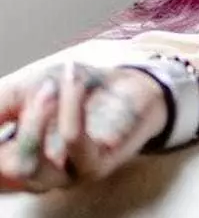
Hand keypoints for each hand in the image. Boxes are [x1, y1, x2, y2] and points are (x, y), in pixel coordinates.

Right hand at [0, 61, 167, 192]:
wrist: (128, 85)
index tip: (0, 111)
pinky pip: (73, 142)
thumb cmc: (74, 91)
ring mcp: (68, 175)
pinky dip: (69, 107)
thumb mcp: (25, 91)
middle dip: (18, 123)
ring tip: (51, 85)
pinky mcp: (96, 166)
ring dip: (37, 118)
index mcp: (17, 160)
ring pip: (30, 166)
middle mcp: (39, 176)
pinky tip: (73, 82)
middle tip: (39, 87)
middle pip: (5, 171)